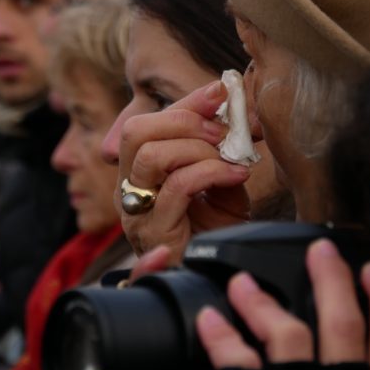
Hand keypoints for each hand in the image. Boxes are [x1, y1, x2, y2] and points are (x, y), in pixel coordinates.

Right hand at [117, 82, 250, 260]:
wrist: (216, 278)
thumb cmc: (215, 232)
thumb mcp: (221, 182)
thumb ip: (221, 150)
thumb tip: (239, 113)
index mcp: (140, 172)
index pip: (148, 123)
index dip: (185, 103)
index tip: (220, 91)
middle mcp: (130, 189)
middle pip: (136, 131)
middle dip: (184, 120)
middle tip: (221, 132)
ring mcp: (137, 212)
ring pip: (150, 156)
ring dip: (197, 148)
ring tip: (229, 159)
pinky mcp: (154, 232)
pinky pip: (176, 188)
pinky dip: (211, 173)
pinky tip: (237, 177)